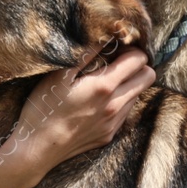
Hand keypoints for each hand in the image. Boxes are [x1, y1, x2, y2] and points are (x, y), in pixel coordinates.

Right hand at [3, 45, 156, 182]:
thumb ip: (86, 54)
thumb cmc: (44, 108)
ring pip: (137, 94)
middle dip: (137, 65)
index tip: (115, 48)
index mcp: (104, 86)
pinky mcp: (108, 135)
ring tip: (102, 82)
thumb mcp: (59, 75)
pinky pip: (124, 112)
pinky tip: (95, 102)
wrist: (37, 149)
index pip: (139, 60)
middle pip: (148, 77)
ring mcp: (114, 122)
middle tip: (116, 62)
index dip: (130, 49)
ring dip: (127, 84)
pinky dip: (117, 101)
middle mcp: (116, 105)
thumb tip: (106, 38)